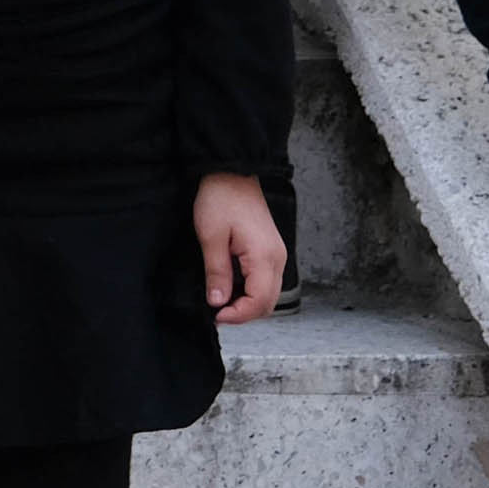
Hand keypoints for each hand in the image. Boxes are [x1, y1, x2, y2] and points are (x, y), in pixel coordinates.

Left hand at [196, 170, 287, 323]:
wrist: (230, 171)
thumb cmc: (220, 198)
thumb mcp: (211, 236)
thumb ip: (217, 272)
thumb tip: (218, 301)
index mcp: (265, 257)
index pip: (260, 302)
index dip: (239, 315)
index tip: (216, 316)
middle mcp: (277, 259)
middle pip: (268, 302)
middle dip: (244, 313)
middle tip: (217, 312)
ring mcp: (276, 254)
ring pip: (268, 293)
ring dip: (248, 302)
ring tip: (222, 300)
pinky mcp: (270, 250)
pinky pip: (265, 280)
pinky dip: (250, 289)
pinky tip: (231, 285)